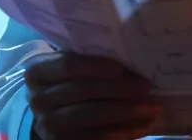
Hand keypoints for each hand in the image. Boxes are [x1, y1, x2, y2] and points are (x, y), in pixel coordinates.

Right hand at [25, 53, 160, 139]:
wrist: (52, 117)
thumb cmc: (68, 84)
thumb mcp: (70, 69)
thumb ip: (89, 61)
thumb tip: (132, 59)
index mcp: (38, 72)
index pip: (68, 65)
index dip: (96, 66)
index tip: (121, 68)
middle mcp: (39, 99)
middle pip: (84, 90)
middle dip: (119, 88)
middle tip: (146, 86)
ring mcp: (49, 124)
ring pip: (93, 114)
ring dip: (127, 111)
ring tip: (152, 107)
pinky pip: (99, 136)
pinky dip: (125, 131)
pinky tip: (144, 125)